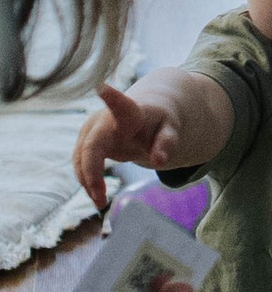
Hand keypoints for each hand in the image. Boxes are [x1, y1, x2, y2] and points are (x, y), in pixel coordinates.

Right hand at [75, 80, 186, 205]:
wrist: (142, 115)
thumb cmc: (158, 122)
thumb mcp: (171, 130)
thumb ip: (167, 143)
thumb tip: (160, 161)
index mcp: (130, 112)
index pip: (121, 104)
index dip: (112, 97)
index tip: (103, 88)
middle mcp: (104, 119)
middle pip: (91, 146)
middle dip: (92, 173)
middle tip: (100, 200)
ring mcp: (91, 130)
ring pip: (81, 158)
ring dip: (88, 182)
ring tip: (101, 203)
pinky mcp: (85, 142)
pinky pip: (80, 163)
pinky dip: (87, 180)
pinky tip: (97, 194)